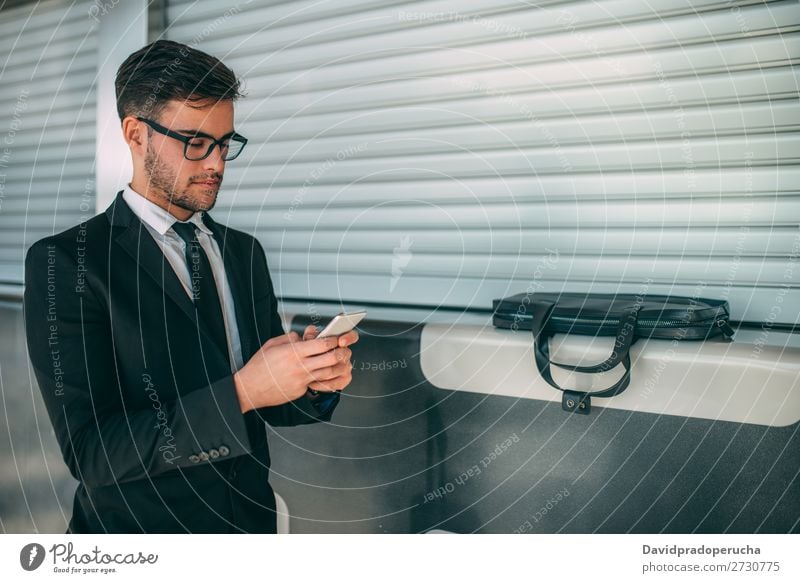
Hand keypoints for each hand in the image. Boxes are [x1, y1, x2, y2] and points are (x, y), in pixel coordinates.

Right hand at [233, 329, 352, 412]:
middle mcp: (300, 366)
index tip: (336, 338)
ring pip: (329, 373)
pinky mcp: (300, 390)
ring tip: (342, 362)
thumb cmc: (258, 367)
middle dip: (341, 353)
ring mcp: (301, 380)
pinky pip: (318, 384)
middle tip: (344, 350)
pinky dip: (327, 379)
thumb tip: (300, 337)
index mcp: (293, 352)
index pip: (322, 344)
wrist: (249, 388)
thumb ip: (289, 339)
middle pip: (330, 358)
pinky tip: (330, 375)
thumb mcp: (272, 344)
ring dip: (339, 367)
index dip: (333, 340)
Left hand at [302, 324, 357, 392]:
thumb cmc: (309, 355)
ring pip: (341, 369)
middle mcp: (344, 354)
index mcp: (339, 341)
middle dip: (333, 356)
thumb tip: (311, 331)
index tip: (341, 341)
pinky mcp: (343, 380)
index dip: (349, 337)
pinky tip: (313, 382)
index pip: (351, 336)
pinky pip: (337, 383)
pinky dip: (324, 384)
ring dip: (326, 371)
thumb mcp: (306, 343)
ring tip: (311, 373)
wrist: (306, 372)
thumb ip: (309, 336)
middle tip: (318, 359)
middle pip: (346, 353)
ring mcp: (345, 367)